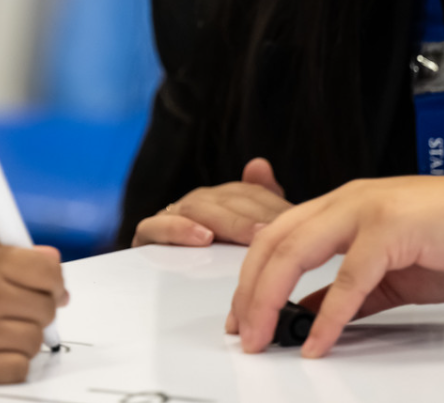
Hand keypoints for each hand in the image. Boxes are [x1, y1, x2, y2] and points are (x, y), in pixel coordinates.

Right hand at [0, 244, 66, 382]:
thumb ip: (3, 259)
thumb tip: (46, 264)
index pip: (48, 270)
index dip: (54, 280)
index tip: (52, 286)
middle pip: (46, 307)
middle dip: (39, 308)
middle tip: (21, 308)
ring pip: (34, 340)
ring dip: (24, 337)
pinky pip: (16, 368)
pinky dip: (13, 363)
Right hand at [132, 158, 292, 246]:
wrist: (165, 278)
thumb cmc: (216, 256)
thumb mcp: (246, 232)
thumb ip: (261, 200)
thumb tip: (259, 164)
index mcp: (221, 198)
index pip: (249, 193)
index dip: (272, 205)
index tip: (295, 220)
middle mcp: (195, 201)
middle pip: (225, 200)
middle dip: (254, 217)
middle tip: (277, 233)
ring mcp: (170, 215)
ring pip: (197, 209)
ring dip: (226, 222)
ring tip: (251, 237)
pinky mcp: (148, 234)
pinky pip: (157, 227)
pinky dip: (179, 230)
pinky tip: (203, 238)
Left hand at [229, 175, 443, 356]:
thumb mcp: (394, 271)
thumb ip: (352, 290)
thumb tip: (311, 313)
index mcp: (344, 205)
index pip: (277, 236)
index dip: (251, 277)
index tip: (239, 316)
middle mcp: (348, 200)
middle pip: (274, 243)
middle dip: (249, 291)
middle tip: (240, 334)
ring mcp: (368, 209)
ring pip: (297, 252)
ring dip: (270, 299)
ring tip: (261, 337)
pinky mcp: (394, 229)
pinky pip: (349, 278)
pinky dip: (328, 314)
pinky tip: (315, 340)